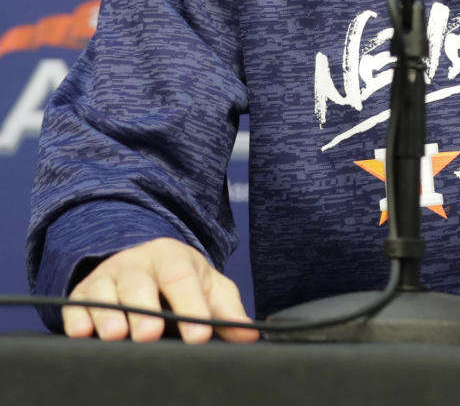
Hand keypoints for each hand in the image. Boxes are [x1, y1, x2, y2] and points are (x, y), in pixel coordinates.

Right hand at [63, 237, 259, 342]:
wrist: (143, 260)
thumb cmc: (180, 279)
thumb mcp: (207, 286)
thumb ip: (227, 309)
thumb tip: (249, 333)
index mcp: (172, 257)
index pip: (182, 278)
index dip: (190, 305)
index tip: (198, 334)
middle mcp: (137, 263)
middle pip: (139, 283)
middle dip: (144, 309)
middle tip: (151, 333)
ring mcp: (108, 276)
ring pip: (105, 292)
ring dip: (109, 314)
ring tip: (115, 334)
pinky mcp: (83, 293)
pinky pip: (77, 304)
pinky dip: (77, 318)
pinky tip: (82, 332)